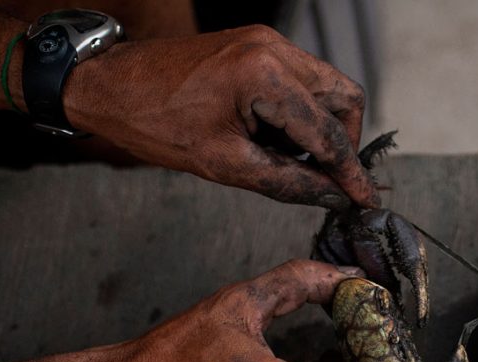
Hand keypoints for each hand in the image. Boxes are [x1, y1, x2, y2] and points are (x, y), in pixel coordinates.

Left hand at [61, 25, 378, 208]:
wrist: (111, 85)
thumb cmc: (156, 124)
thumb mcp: (227, 165)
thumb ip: (290, 182)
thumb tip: (333, 198)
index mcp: (265, 77)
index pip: (328, 133)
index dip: (351, 174)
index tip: (366, 202)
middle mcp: (275, 49)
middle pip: (344, 98)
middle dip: (344, 143)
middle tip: (330, 179)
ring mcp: (268, 42)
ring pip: (329, 87)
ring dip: (324, 128)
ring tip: (294, 159)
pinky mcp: (259, 46)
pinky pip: (303, 80)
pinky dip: (302, 113)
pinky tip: (277, 137)